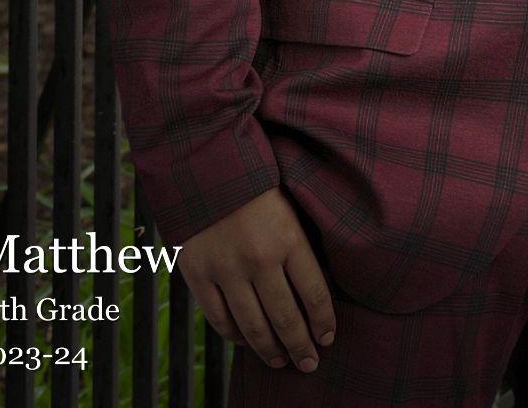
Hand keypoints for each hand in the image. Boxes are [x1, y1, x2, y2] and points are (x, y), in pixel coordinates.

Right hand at [176, 187, 335, 372]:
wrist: (206, 163)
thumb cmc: (256, 181)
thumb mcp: (291, 204)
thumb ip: (300, 244)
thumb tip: (317, 287)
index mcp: (289, 237)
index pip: (315, 294)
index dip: (324, 322)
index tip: (329, 338)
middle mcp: (259, 258)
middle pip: (286, 318)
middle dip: (301, 347)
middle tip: (310, 364)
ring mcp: (226, 269)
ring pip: (252, 326)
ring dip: (270, 350)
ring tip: (281, 362)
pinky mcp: (198, 274)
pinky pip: (219, 319)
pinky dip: (235, 336)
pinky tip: (247, 342)